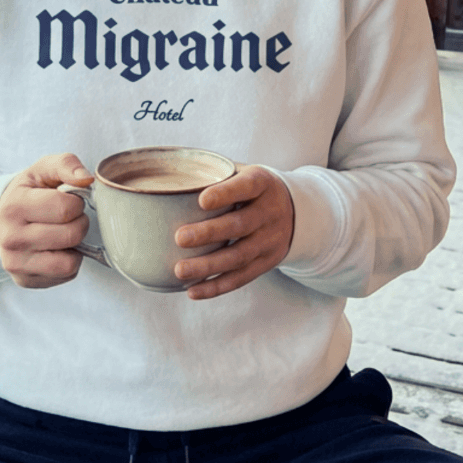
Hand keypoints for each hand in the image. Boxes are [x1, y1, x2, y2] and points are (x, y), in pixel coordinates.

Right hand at [0, 153, 93, 288]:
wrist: (0, 218)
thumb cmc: (28, 192)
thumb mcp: (42, 169)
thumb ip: (66, 164)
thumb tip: (86, 180)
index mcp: (14, 206)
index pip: (66, 208)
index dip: (76, 202)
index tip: (68, 200)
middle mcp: (11, 238)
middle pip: (71, 235)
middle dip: (79, 223)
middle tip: (68, 217)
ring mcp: (16, 263)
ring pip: (70, 262)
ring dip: (75, 245)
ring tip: (63, 233)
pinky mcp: (24, 280)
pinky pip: (66, 275)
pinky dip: (69, 262)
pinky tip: (56, 249)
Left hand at [174, 165, 294, 300]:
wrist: (296, 210)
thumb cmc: (252, 188)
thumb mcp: (242, 172)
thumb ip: (213, 172)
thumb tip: (167, 175)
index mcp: (262, 183)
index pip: (246, 186)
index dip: (225, 194)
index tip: (201, 201)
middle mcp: (270, 212)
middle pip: (240, 225)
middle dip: (209, 233)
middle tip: (179, 238)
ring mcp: (270, 240)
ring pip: (239, 256)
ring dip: (208, 265)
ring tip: (179, 270)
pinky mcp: (267, 262)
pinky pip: (241, 278)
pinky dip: (216, 286)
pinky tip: (192, 291)